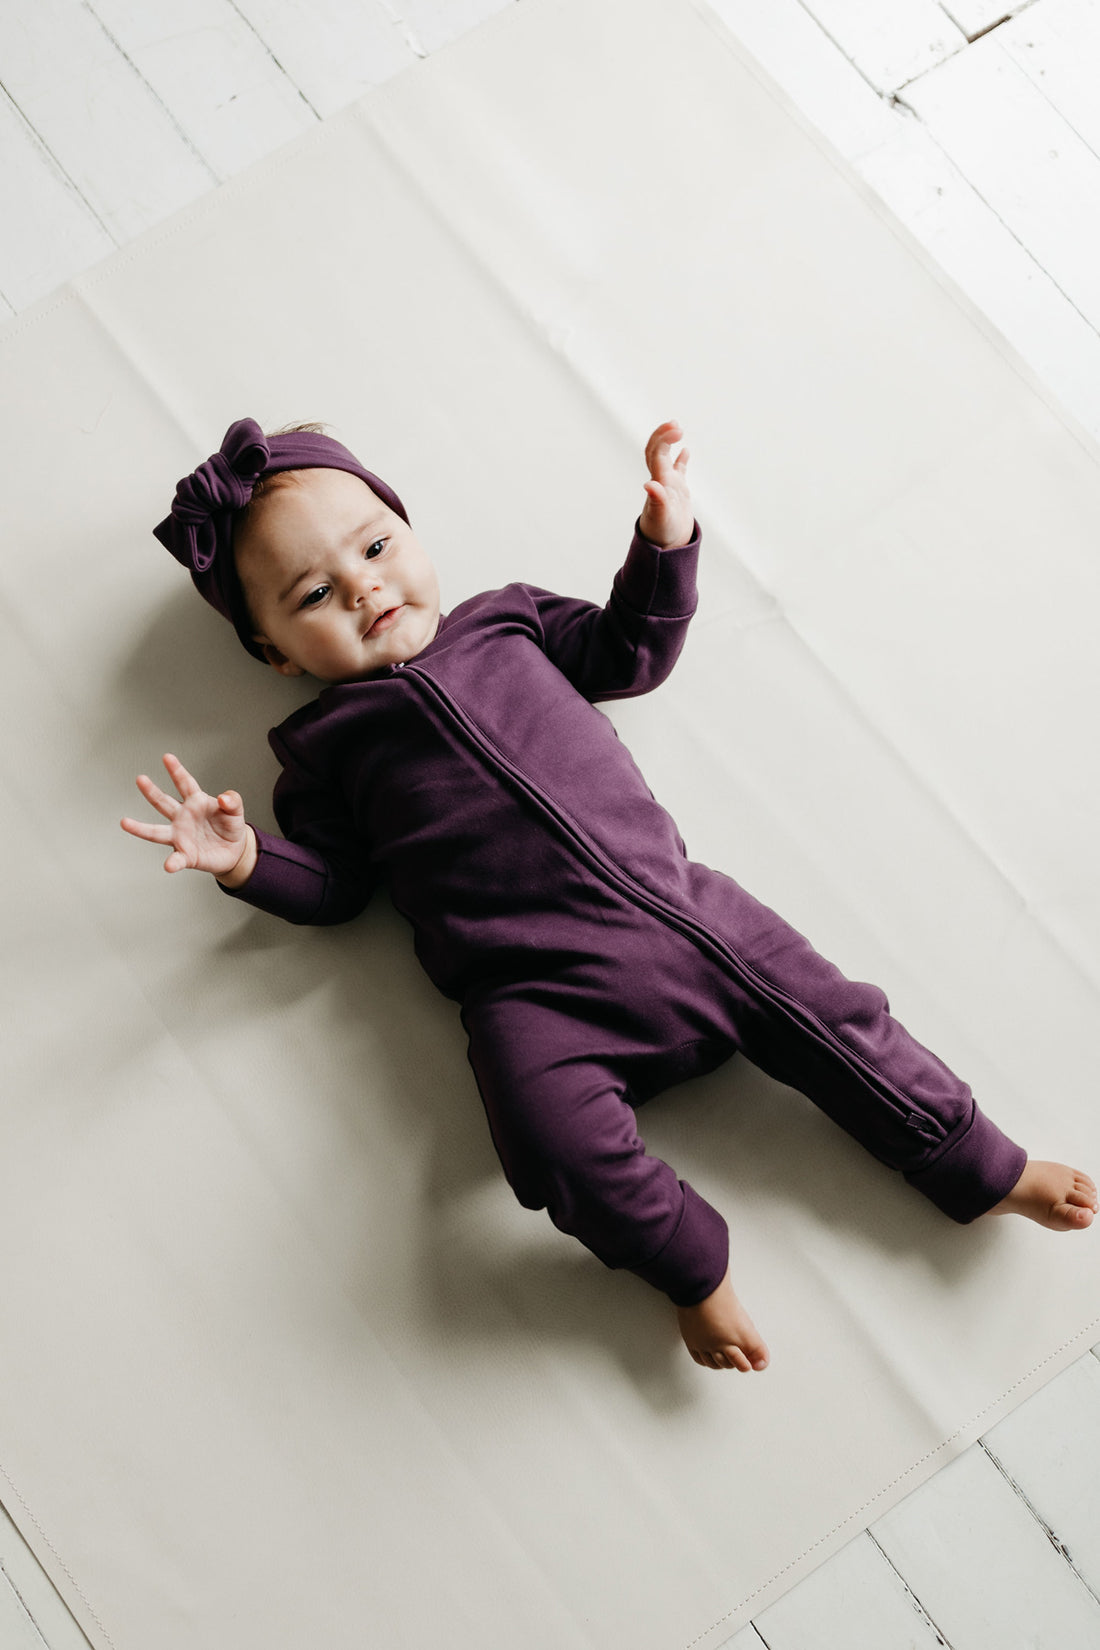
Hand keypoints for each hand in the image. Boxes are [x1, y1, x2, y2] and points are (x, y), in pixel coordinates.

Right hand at [120, 753, 253, 880]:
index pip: (185, 783)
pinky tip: (169, 865)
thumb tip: (224, 797)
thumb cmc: (230, 826)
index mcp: (195, 802)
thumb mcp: (236, 811)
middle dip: (151, 791)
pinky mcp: (186, 855)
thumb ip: (233, 801)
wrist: (234, 851)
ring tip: (125, 822)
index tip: (167, 757)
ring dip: (140, 828)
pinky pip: (177, 859)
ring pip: (156, 832)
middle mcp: (182, 817)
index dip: (176, 770)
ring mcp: (180, 836)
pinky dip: (172, 863)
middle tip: (140, 779)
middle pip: (163, 803)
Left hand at [638, 420, 692, 547]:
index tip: (677, 429)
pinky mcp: (676, 492)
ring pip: (664, 458)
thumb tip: (649, 484)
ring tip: (676, 428)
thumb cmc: (662, 534)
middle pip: (656, 451)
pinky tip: (685, 450)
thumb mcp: (661, 518)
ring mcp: (668, 485)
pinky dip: (681, 459)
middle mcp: (661, 480)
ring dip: (668, 442)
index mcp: (658, 482)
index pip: (656, 454)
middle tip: (675, 424)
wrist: (664, 547)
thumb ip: (657, 501)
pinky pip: (678, 471)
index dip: (664, 438)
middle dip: (663, 434)